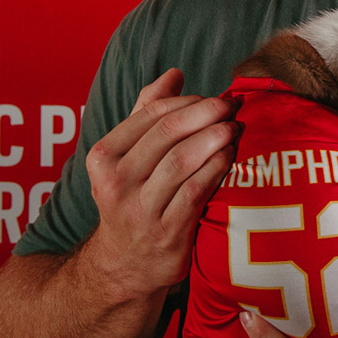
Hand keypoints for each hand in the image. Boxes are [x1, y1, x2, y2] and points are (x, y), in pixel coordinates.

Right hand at [80, 69, 238, 300]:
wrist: (125, 264)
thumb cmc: (132, 198)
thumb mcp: (126, 157)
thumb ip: (147, 113)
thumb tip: (175, 73)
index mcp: (103, 156)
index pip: (151, 114)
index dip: (188, 100)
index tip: (213, 97)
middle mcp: (115, 182)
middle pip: (168, 133)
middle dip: (206, 113)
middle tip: (231, 106)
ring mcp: (139, 210)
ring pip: (181, 161)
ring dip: (214, 138)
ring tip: (235, 127)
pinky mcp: (165, 233)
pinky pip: (196, 191)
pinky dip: (216, 169)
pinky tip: (231, 157)